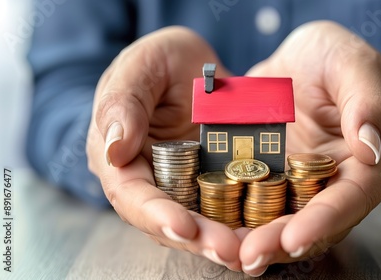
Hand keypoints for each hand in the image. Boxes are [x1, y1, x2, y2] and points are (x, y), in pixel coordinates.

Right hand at [86, 27, 245, 270]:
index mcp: (121, 157)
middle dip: (198, 238)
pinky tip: (265, 233)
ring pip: (199, 223)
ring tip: (250, 252)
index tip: (185, 228)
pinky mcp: (213, 186)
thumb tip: (114, 147)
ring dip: (223, 241)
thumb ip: (123, 101)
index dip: (156, 214)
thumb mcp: (141, 66)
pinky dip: (242, 223)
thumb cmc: (160, 62)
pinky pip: (226, 209)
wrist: (194, 67)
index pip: (132, 195)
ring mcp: (184, 187)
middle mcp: (150, 181)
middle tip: (231, 251)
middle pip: (168, 220)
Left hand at [239, 21, 380, 275]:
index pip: (348, 200)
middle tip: (247, 256)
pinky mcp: (264, 172)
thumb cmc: (344, 62)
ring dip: (251, 238)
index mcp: (361, 165)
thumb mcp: (356, 65)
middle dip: (278, 242)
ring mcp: (292, 181)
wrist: (311, 62)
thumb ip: (366, 101)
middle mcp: (327, 183)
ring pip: (275, 217)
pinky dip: (231, 212)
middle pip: (307, 221)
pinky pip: (247, 196)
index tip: (295, 238)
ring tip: (224, 251)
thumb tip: (369, 146)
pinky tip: (206, 223)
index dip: (323, 222)